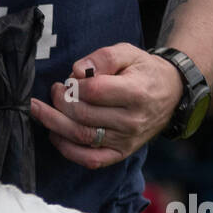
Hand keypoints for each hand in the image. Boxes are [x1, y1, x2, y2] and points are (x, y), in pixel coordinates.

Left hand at [28, 43, 183, 169]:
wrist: (170, 94)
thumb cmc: (143, 72)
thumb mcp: (128, 53)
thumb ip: (103, 58)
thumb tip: (76, 70)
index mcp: (137, 93)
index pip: (94, 92)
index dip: (74, 86)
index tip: (67, 80)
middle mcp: (132, 121)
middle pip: (84, 116)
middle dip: (60, 103)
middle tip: (54, 91)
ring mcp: (126, 140)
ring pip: (82, 137)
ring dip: (55, 125)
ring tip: (41, 111)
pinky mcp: (120, 153)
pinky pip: (90, 160)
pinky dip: (67, 150)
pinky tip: (55, 135)